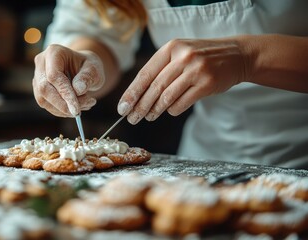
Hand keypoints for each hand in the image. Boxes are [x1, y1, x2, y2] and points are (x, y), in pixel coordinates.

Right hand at [33, 44, 104, 116]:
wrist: (83, 68)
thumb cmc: (88, 66)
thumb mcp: (94, 68)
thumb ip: (87, 77)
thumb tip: (77, 90)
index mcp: (54, 52)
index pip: (54, 76)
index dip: (64, 93)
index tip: (76, 109)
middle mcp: (41, 63)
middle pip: (44, 88)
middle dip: (62, 104)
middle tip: (80, 111)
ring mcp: (37, 76)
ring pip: (43, 100)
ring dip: (63, 109)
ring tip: (84, 105)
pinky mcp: (38, 89)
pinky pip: (46, 105)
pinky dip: (61, 111)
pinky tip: (76, 107)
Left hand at [118, 38, 248, 123]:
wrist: (237, 55)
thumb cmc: (202, 58)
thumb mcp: (180, 54)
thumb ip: (161, 69)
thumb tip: (136, 95)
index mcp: (171, 48)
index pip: (145, 74)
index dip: (131, 93)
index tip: (122, 107)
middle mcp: (182, 57)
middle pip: (154, 88)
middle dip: (140, 106)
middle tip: (132, 118)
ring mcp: (196, 70)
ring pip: (166, 97)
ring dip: (154, 111)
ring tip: (148, 117)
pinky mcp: (207, 84)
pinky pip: (182, 103)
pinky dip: (172, 110)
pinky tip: (169, 111)